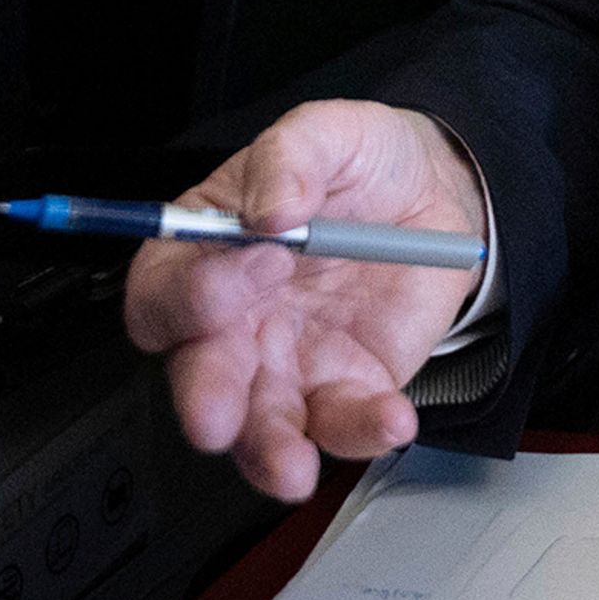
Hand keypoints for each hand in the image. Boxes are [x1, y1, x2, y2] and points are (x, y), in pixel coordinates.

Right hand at [123, 100, 490, 500]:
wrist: (435, 192)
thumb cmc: (358, 163)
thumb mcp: (326, 132)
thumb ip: (290, 157)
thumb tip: (272, 208)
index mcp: (205, 254)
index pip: (163, 291)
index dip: (190, 294)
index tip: (256, 262)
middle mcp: (234, 323)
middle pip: (199, 376)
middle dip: (205, 401)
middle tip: (219, 415)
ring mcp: (287, 364)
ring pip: (260, 427)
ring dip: (269, 453)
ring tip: (292, 467)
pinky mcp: (346, 387)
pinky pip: (343, 424)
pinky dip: (363, 432)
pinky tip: (389, 420)